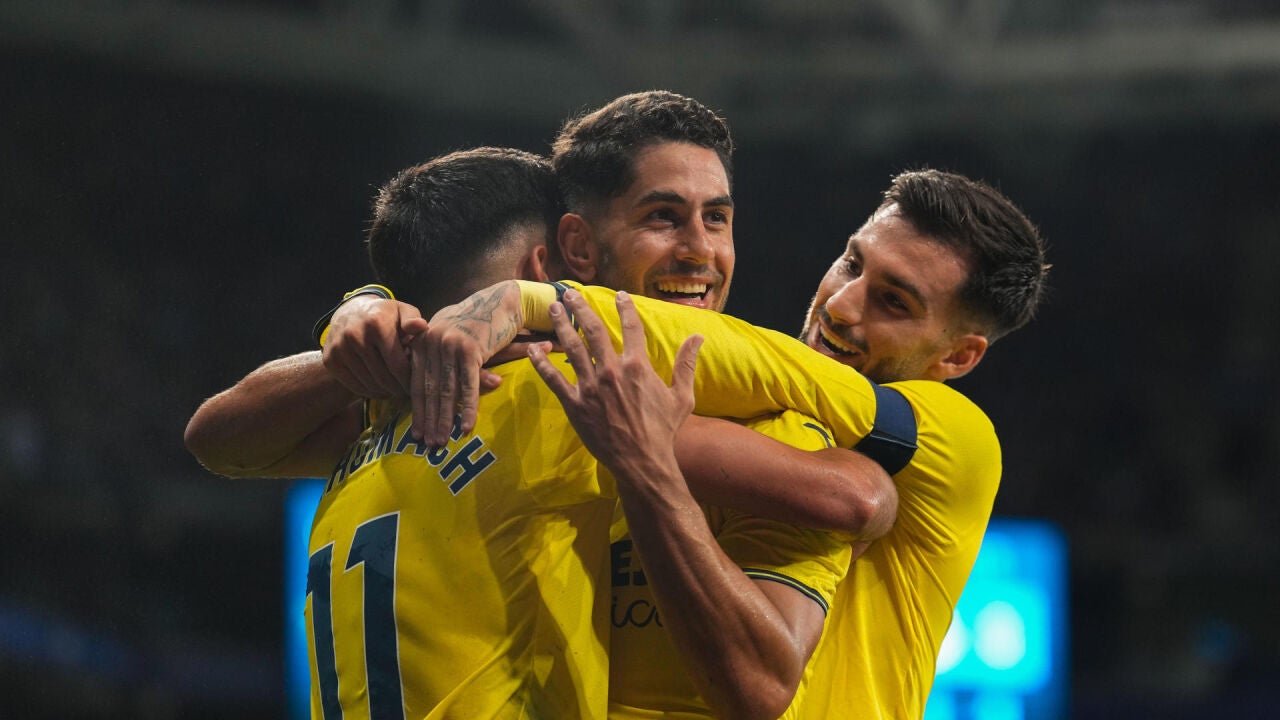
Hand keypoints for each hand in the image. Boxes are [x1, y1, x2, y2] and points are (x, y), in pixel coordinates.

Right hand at [323, 296, 420, 398]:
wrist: (350, 312)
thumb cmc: (384, 315)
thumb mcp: (402, 311)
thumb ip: (413, 320)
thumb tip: (421, 326)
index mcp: (377, 324)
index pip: (397, 364)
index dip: (408, 380)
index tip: (416, 386)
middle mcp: (355, 335)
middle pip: (383, 377)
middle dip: (398, 389)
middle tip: (407, 393)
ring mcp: (340, 348)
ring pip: (369, 384)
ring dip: (385, 392)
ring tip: (395, 391)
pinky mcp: (330, 360)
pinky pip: (353, 385)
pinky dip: (369, 392)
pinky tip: (380, 391)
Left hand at [408, 281, 523, 444]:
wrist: (501, 302)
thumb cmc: (477, 323)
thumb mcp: (450, 339)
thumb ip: (437, 361)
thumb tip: (430, 392)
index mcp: (422, 342)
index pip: (416, 383)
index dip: (418, 411)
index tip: (417, 433)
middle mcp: (431, 342)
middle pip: (428, 390)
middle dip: (429, 420)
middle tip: (428, 445)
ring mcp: (450, 345)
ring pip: (446, 390)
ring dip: (444, 420)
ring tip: (443, 441)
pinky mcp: (470, 349)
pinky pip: (468, 385)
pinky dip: (467, 409)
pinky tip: (465, 427)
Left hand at [528, 290, 702, 482]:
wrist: (642, 461)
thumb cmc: (663, 430)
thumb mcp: (682, 396)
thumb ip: (686, 364)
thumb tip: (698, 337)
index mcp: (637, 366)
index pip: (631, 327)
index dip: (625, 307)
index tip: (619, 295)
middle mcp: (611, 370)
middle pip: (593, 330)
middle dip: (582, 308)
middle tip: (572, 293)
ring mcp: (591, 387)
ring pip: (571, 347)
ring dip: (562, 325)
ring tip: (553, 307)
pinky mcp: (575, 404)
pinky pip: (554, 379)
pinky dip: (541, 363)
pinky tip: (533, 349)